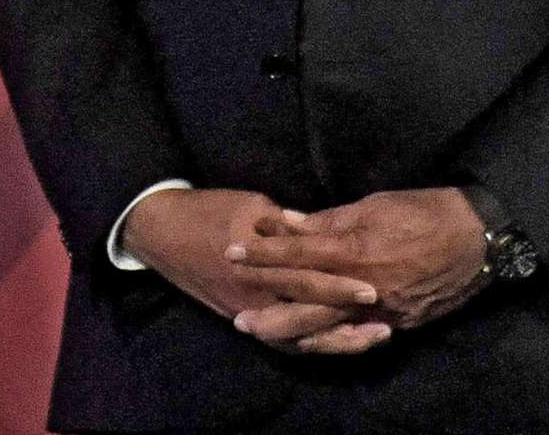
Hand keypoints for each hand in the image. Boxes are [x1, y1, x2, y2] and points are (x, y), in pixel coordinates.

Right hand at [120, 187, 393, 354]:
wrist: (163, 230)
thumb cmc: (210, 210)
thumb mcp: (252, 206)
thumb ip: (289, 226)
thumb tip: (325, 233)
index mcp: (256, 266)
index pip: (304, 280)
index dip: (338, 286)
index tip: (372, 287)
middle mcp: (253, 298)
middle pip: (306, 320)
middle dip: (346, 324)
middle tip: (385, 322)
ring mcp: (248, 313)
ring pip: (298, 340)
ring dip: (336, 341)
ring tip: (373, 338)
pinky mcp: (244, 320)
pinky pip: (284, 340)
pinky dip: (314, 343)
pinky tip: (341, 340)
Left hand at [228, 187, 490, 330]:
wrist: (477, 239)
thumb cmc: (423, 212)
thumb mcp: (372, 205)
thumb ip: (327, 220)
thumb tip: (286, 222)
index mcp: (354, 250)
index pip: (297, 255)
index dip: (262, 255)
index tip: (232, 252)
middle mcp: (362, 287)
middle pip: (305, 304)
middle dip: (269, 310)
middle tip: (238, 317)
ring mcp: (380, 311)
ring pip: (327, 329)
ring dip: (292, 332)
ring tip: (264, 333)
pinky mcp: (398, 323)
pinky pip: (355, 336)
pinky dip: (330, 340)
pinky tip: (310, 341)